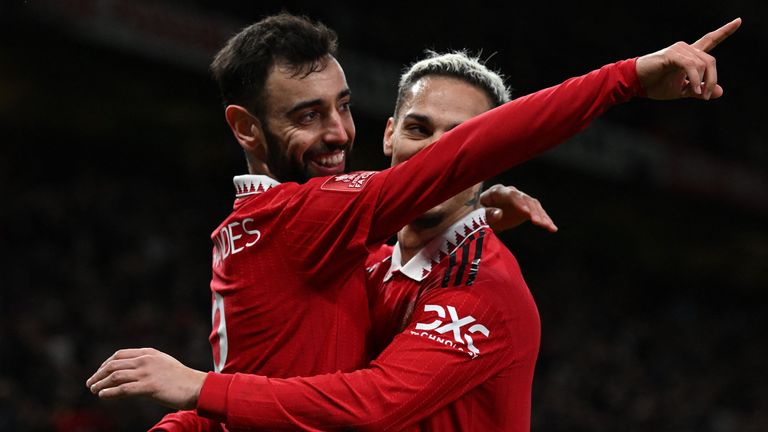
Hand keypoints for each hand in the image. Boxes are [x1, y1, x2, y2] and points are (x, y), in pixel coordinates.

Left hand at [86, 348, 206, 409]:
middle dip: (99, 374)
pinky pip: (123, 389)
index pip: (120, 355)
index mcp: (149, 353)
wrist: (197, 386)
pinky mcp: (149, 387)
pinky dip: (109, 392)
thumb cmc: (182, 379)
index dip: (105, 364)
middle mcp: (146, 360)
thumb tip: (133, 371)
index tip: (99, 373)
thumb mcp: (163, 364)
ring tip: (94, 390)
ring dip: (100, 384)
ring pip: (115, 376)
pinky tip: (103, 396)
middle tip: (90, 383)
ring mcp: (147, 373)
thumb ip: (148, 363)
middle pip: (114, 364)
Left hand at [481, 184, 557, 232]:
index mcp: (496, 192)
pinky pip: (538, 212)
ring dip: (541, 215)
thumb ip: (487, 214)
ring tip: (547, 226)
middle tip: (538, 222)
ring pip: (533, 205)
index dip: (518, 202)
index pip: (509, 194)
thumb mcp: (477, 217)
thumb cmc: (476, 217)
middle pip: (524, 199)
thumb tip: (499, 214)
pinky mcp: (526, 208)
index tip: (526, 212)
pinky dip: (545, 220)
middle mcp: (510, 192)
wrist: (480, 220)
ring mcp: (519, 199)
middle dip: (532, 210)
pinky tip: (552, 228)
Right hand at [636, 18, 740, 99]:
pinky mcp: (672, 54)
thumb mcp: (680, 91)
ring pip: (703, 64)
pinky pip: (691, 66)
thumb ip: (699, 90)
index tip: (739, 21)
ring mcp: (679, 50)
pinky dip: (695, 79)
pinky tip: (692, 90)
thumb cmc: (655, 85)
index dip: (725, 31)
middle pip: (710, 60)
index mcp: (689, 55)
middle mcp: (686, 48)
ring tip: (699, 96)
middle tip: (707, 96)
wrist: (635, 84)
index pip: (710, 40)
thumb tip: (720, 92)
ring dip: (704, 82)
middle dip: (712, 79)